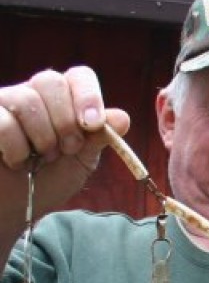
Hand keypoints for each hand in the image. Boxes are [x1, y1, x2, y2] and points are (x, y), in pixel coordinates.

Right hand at [0, 66, 130, 213]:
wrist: (17, 204)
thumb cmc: (48, 180)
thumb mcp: (81, 161)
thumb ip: (99, 138)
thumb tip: (122, 117)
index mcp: (62, 101)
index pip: (78, 77)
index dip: (88, 96)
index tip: (93, 124)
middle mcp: (32, 94)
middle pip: (51, 81)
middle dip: (65, 121)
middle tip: (67, 149)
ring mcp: (4, 103)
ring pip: (26, 99)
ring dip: (42, 137)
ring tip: (41, 157)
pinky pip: (3, 120)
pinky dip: (16, 147)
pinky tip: (16, 161)